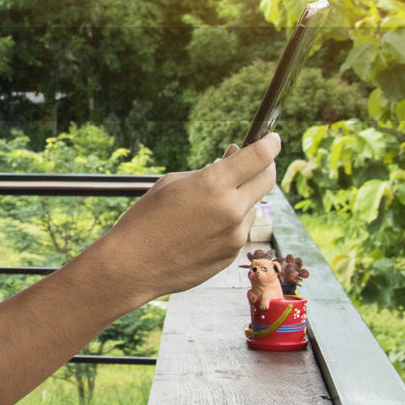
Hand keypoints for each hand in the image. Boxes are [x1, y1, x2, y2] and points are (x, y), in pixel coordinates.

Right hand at [103, 133, 279, 300]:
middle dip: (266, 166)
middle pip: (268, 178)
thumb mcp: (173, 183)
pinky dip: (229, 222)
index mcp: (214, 184)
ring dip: (240, 198)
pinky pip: (239, 229)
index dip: (270, 143)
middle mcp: (231, 209)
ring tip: (206, 206)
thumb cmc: (146, 220)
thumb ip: (208, 171)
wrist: (133, 265)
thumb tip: (233, 160)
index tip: (272, 139)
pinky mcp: (231, 254)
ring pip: (251, 206)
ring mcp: (235, 235)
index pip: (260, 156)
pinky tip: (201, 229)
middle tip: (256, 162)